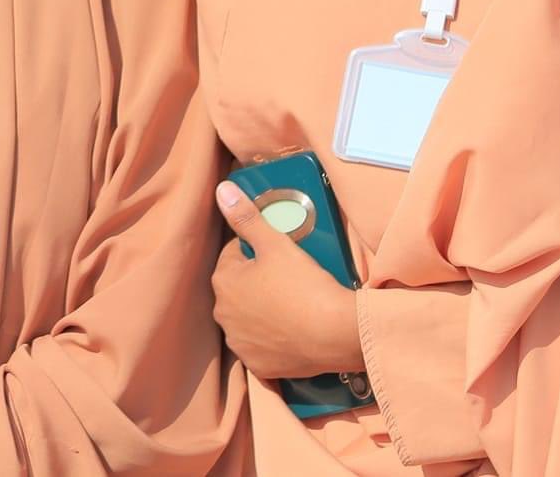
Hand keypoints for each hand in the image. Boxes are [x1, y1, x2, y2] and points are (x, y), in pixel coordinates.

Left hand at [211, 180, 364, 379]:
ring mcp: (241, 345)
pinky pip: (262, 349)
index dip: (256, 251)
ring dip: (261, 312)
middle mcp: (223, 316)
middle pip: (238, 289)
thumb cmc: (305, 284)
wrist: (337, 334)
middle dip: (255, 282)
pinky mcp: (260, 368)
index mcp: (223, 283)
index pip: (233, 256)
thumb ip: (246, 216)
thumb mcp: (276, 243)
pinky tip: (291, 333)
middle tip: (288, 279)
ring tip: (291, 305)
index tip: (278, 254)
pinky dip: (272, 341)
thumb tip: (221, 191)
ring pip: (248, 320)